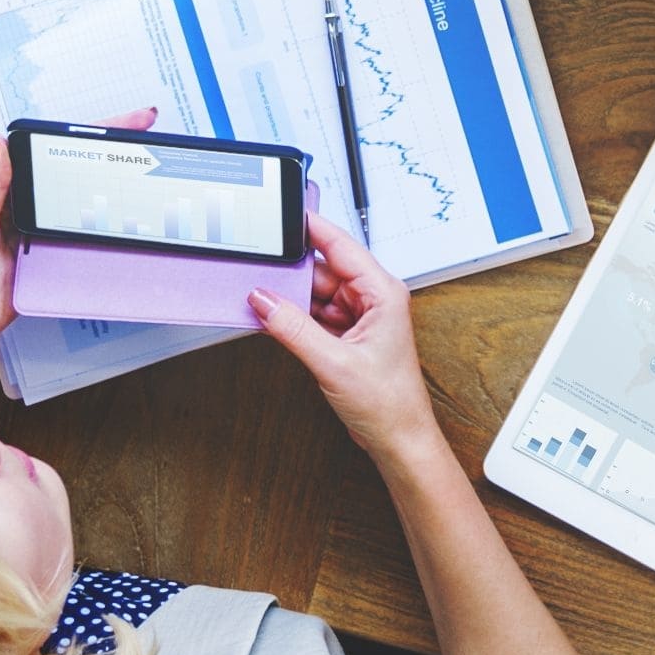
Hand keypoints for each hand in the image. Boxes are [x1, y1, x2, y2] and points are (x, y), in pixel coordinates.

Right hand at [244, 212, 445, 460]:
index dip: (312, 228)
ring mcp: (359, 317)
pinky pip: (314, 316)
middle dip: (290, 274)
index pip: (341, 246)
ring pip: (315, 294)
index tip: (285, 215)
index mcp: (383, 293)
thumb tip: (264, 300)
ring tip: (260, 300)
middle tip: (257, 272)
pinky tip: (272, 320)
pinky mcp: (347, 336)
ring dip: (290, 299)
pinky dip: (294, 319)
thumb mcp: (334, 362)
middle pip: (323, 270)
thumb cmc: (388, 402)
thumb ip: (294, 328)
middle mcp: (373, 299)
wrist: (398, 439)